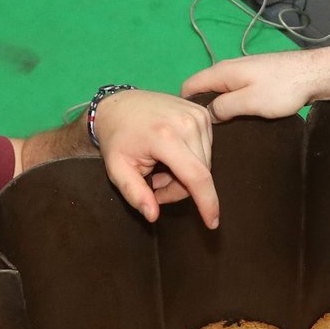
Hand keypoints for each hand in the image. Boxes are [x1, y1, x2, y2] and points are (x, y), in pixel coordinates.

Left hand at [93, 89, 219, 227]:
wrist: (118, 105)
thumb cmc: (116, 138)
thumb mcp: (117, 169)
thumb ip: (134, 194)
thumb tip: (153, 216)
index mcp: (166, 137)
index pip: (197, 177)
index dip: (207, 203)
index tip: (212, 223)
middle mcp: (187, 123)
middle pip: (200, 175)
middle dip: (179, 188)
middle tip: (155, 183)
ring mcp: (198, 115)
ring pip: (204, 165)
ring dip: (185, 174)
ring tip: (159, 166)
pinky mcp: (202, 114)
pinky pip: (205, 149)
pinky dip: (190, 159)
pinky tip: (170, 154)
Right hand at [181, 50, 318, 123]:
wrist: (314, 74)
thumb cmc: (281, 88)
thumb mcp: (249, 101)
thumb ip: (224, 107)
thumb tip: (206, 115)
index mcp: (221, 72)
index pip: (189, 86)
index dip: (184, 106)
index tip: (187, 129)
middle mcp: (227, 69)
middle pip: (203, 90)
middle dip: (200, 110)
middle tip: (203, 136)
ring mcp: (242, 73)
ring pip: (219, 92)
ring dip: (217, 109)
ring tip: (219, 132)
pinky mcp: (254, 79)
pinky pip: (233, 93)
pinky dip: (231, 105)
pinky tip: (237, 120)